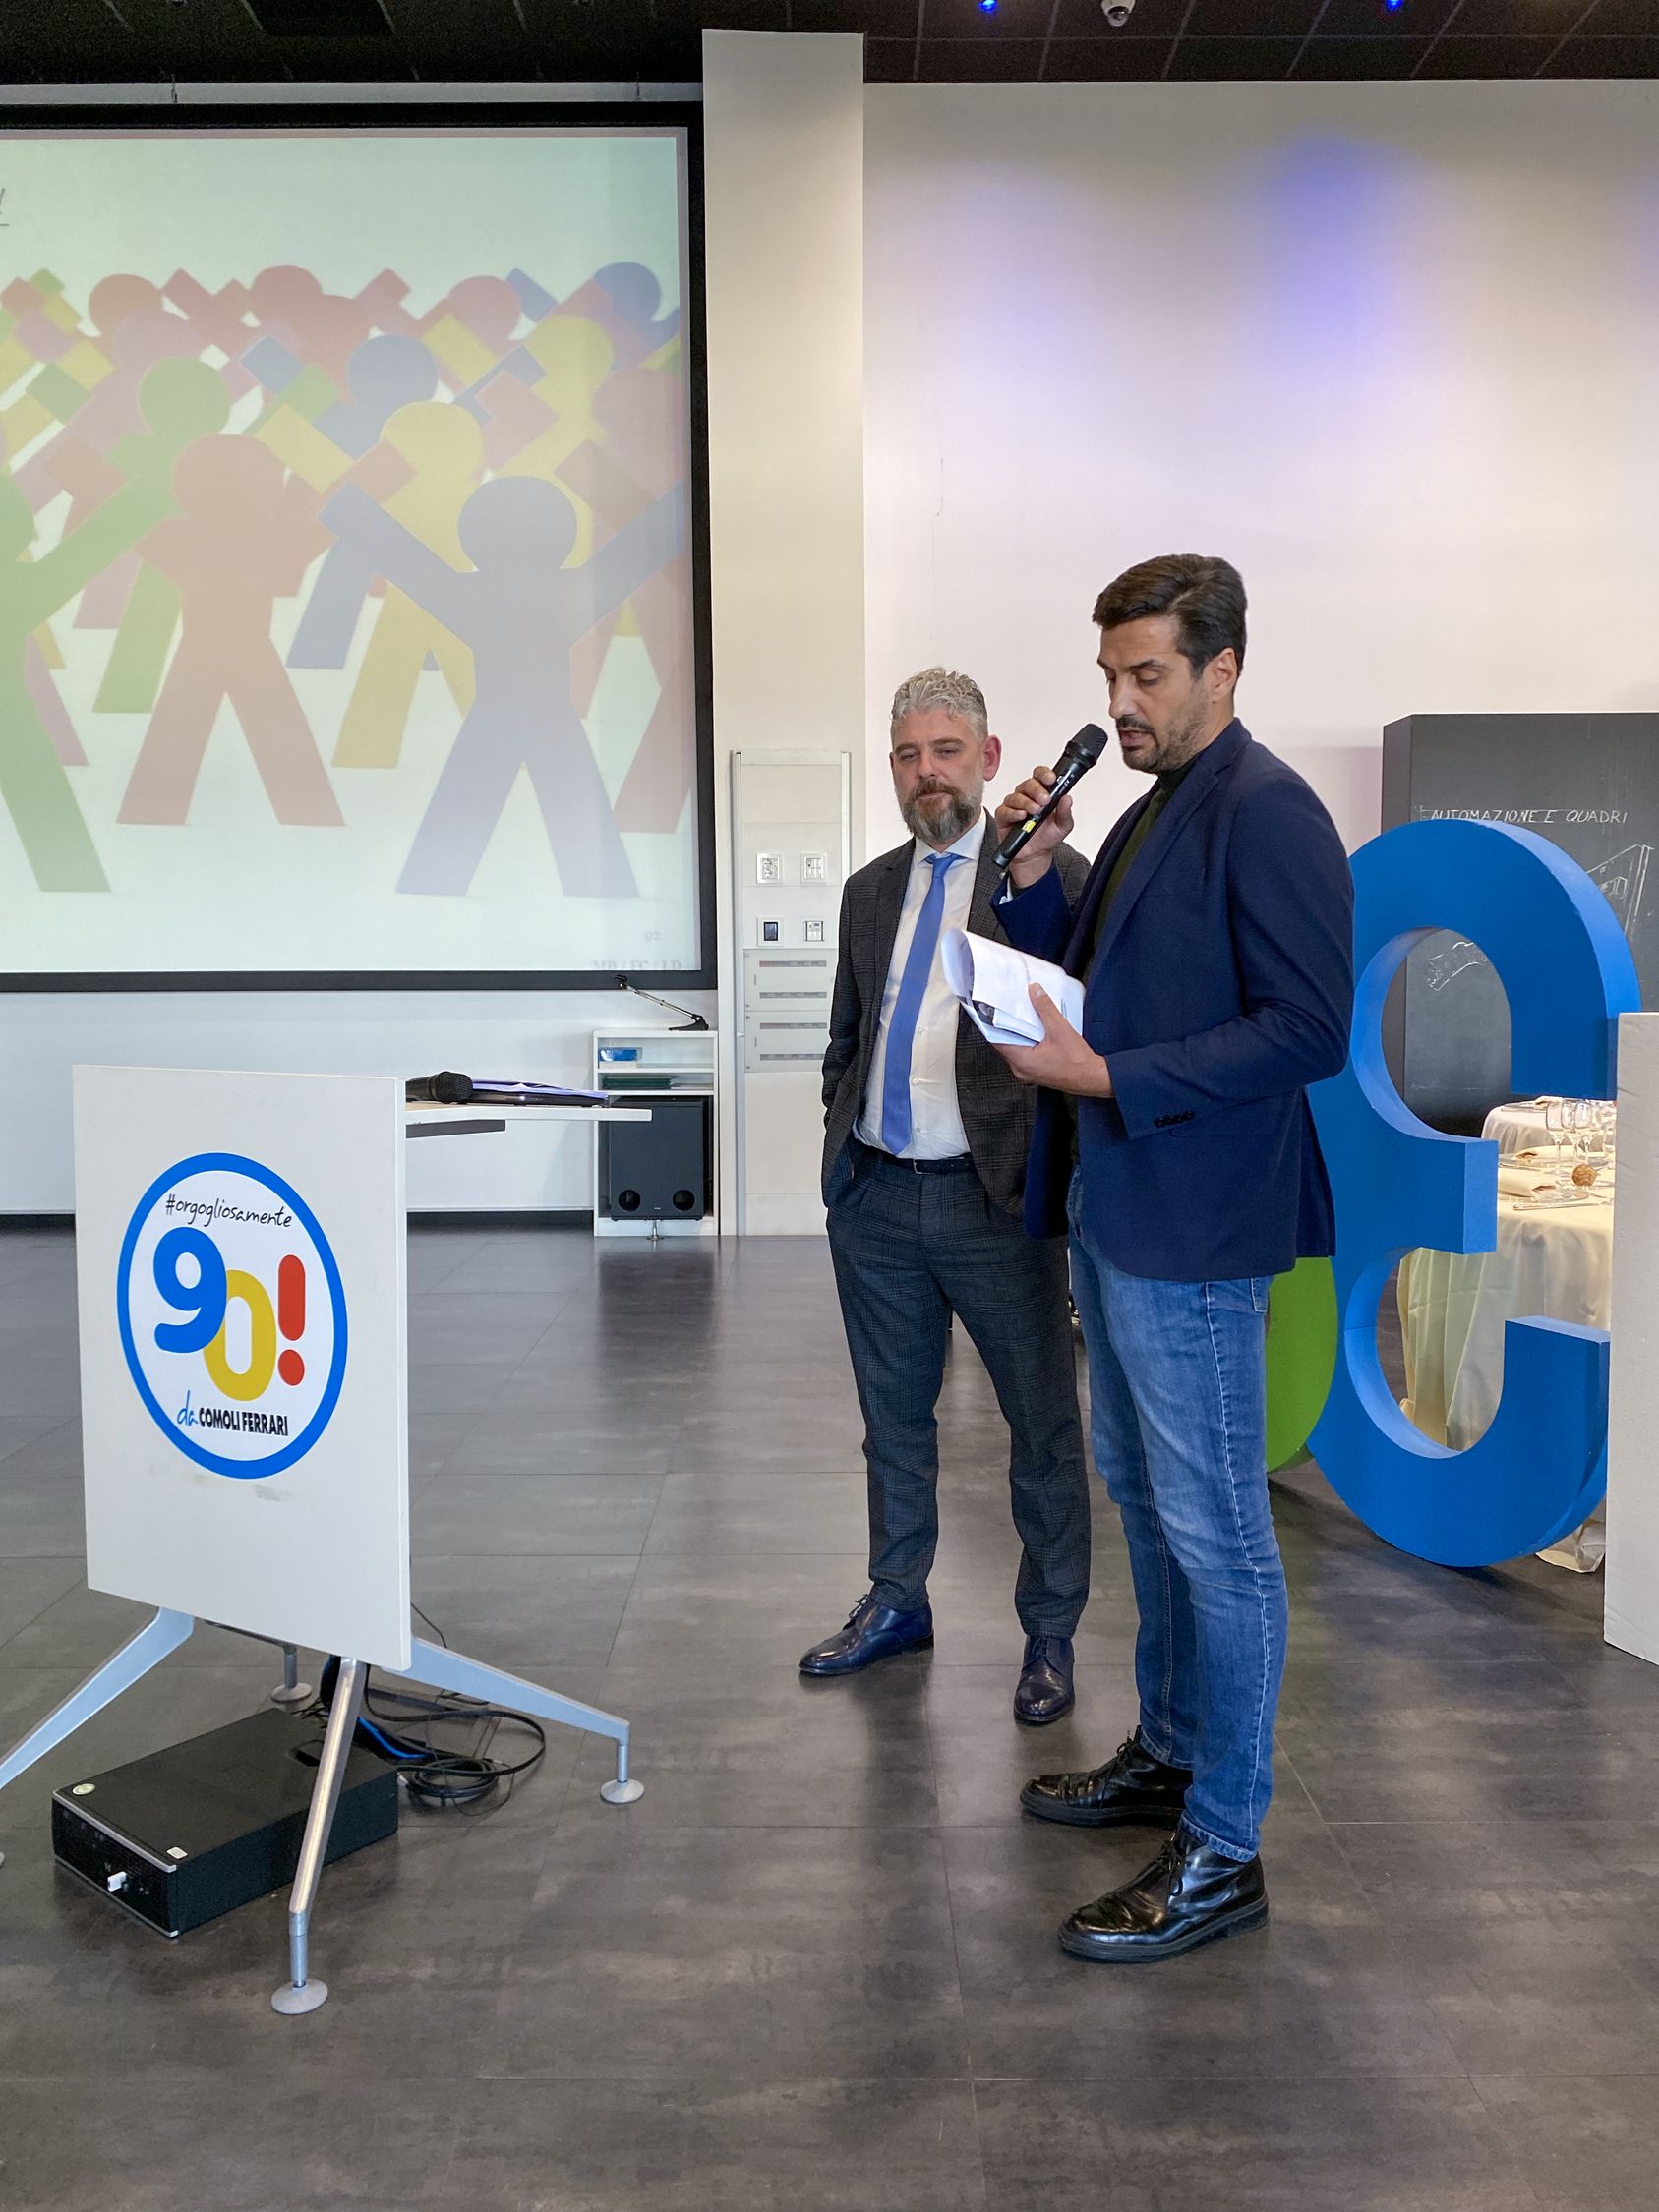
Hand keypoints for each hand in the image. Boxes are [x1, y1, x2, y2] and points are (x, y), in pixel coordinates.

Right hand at [993, 766, 1072, 888]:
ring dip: (1026, 803)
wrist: (1035, 855)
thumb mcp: (1063, 826)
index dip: (1045, 774)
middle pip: (1028, 784)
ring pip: (1016, 796)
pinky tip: (1021, 816)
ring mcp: (1014, 805)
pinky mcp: (1003, 816)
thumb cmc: (1046, 837)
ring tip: (1034, 811)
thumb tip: (1067, 799)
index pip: (1040, 775)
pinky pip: (1005, 810)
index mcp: (1042, 793)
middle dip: (1037, 790)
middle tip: (1044, 800)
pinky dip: (1013, 813)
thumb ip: (1065, 812)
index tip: (1051, 779)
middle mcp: (1027, 796)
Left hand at [993, 985, 1113, 1096]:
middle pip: (1006, 1042)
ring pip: (1016, 1048)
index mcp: (1022, 1061)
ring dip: (1019, 1033)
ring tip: (1025, 1017)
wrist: (1093, 1078)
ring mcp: (1028, 1072)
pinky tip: (1036, 1031)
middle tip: (1010, 1009)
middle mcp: (1021, 1069)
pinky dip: (1028, 1041)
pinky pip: (1025, 1053)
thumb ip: (1045, 1008)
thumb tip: (1035, 992)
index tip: (992, 1009)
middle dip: (1008, 1025)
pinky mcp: (1037, 1071)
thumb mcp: (1060, 1029)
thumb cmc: (1078, 1063)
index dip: (993, 1022)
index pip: (997, 1039)